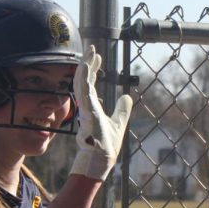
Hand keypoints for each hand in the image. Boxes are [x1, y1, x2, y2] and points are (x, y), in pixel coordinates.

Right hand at [70, 46, 132, 180]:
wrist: (102, 159)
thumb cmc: (106, 145)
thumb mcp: (118, 122)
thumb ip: (122, 109)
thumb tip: (127, 96)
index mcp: (91, 107)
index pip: (89, 84)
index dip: (92, 69)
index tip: (97, 56)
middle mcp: (86, 106)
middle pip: (83, 80)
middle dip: (87, 64)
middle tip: (91, 48)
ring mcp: (85, 109)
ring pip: (81, 84)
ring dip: (84, 68)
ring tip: (88, 53)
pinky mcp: (87, 114)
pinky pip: (83, 94)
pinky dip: (83, 81)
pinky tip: (85, 68)